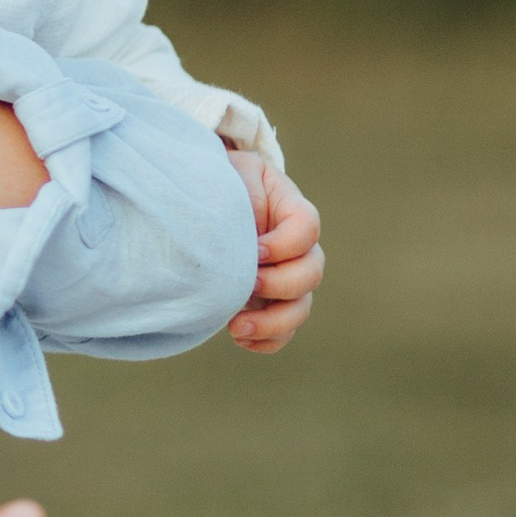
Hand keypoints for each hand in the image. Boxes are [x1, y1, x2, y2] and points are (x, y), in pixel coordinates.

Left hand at [226, 157, 321, 354]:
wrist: (203, 202)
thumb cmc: (219, 183)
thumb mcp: (230, 175)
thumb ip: (244, 195)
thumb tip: (250, 235)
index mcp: (290, 209)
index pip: (307, 228)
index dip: (285, 244)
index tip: (254, 249)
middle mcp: (296, 249)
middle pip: (311, 273)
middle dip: (279, 284)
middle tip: (245, 284)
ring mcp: (285, 279)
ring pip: (300, 308)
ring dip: (273, 322)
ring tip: (236, 326)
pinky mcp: (269, 304)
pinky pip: (283, 332)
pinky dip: (266, 341)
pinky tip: (238, 336)